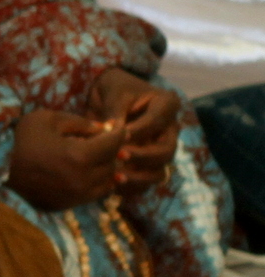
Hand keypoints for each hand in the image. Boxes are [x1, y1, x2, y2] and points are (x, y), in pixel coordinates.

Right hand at [8, 106, 127, 212]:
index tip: (118, 128)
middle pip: (113, 162)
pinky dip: (97, 182)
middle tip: (105, 142)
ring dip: (106, 167)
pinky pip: (96, 193)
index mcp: (79, 155)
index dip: (119, 133)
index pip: (115, 142)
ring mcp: (76, 195)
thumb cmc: (22, 140)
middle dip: (111, 150)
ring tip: (96, 158)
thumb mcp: (47, 119)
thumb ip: (80, 122)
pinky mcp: (69, 204)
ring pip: (108, 180)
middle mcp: (83, 178)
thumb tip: (104, 129)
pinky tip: (87, 172)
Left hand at [92, 68, 181, 191]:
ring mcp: (160, 148)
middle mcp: (169, 129)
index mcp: (166, 105)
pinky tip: (113, 186)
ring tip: (116, 177)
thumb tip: (115, 132)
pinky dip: (132, 187)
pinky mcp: (148, 164)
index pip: (158, 121)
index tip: (119, 136)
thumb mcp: (114, 93)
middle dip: (143, 157)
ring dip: (140, 177)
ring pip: (160, 171)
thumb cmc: (113, 90)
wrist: (106, 97)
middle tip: (118, 156)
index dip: (140, 131)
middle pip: (166, 151)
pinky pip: (146, 182)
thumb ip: (116, 111)